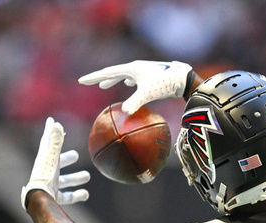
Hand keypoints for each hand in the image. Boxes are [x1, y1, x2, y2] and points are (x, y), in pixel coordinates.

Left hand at [21, 117, 89, 209]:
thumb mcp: (52, 158)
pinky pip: (66, 196)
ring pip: (64, 181)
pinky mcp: (54, 198)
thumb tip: (57, 124)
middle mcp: (45, 173)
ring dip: (75, 178)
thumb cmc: (46, 178)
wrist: (39, 202)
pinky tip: (85, 194)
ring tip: (87, 176)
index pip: (46, 142)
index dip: (49, 131)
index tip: (51, 121)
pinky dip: (76, 195)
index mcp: (43, 161)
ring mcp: (49, 186)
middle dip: (66, 159)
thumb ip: (55, 142)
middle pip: (57, 163)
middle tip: (75, 155)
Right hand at [78, 60, 193, 113]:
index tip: (82, 81)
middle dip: (102, 78)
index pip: (108, 73)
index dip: (94, 77)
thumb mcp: (148, 93)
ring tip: (106, 85)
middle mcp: (136, 67)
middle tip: (90, 83)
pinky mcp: (151, 76)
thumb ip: (135, 102)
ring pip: (124, 75)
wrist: (183, 77)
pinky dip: (128, 82)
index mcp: (131, 69)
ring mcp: (144, 71)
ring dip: (114, 79)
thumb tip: (125, 113)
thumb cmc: (165, 83)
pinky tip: (129, 84)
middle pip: (114, 73)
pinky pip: (134, 78)